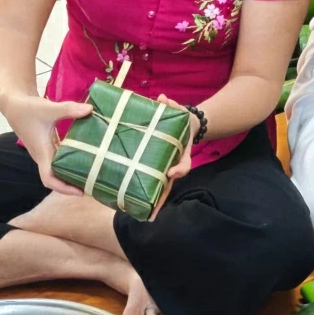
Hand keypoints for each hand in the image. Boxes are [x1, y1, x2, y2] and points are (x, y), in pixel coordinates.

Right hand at [6, 94, 91, 194]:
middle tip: (96, 184)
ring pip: (59, 169)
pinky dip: (72, 161)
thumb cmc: (27, 109)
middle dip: (73, 184)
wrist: (14, 104)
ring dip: (73, 174)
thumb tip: (90, 110)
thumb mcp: (48, 108)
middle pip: (57, 178)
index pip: (49, 179)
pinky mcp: (48, 145)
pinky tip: (88, 157)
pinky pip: (61, 159)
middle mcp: (43, 156)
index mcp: (42, 153)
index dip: (64, 188)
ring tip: (95, 174)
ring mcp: (46, 152)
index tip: (81, 192)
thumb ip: (68, 109)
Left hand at [150, 95, 200, 220]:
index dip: (179, 170)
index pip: (183, 165)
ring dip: (151, 201)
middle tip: (152, 214)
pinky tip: (129, 202)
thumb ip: (173, 107)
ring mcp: (163, 168)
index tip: (171, 173)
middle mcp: (173, 164)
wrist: (184, 125)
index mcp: (182, 154)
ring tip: (143, 215)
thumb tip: (163, 99)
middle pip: (168, 185)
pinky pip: (148, 180)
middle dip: (160, 199)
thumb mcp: (181, 113)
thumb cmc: (182, 120)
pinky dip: (141, 191)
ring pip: (158, 187)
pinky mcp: (152, 167)